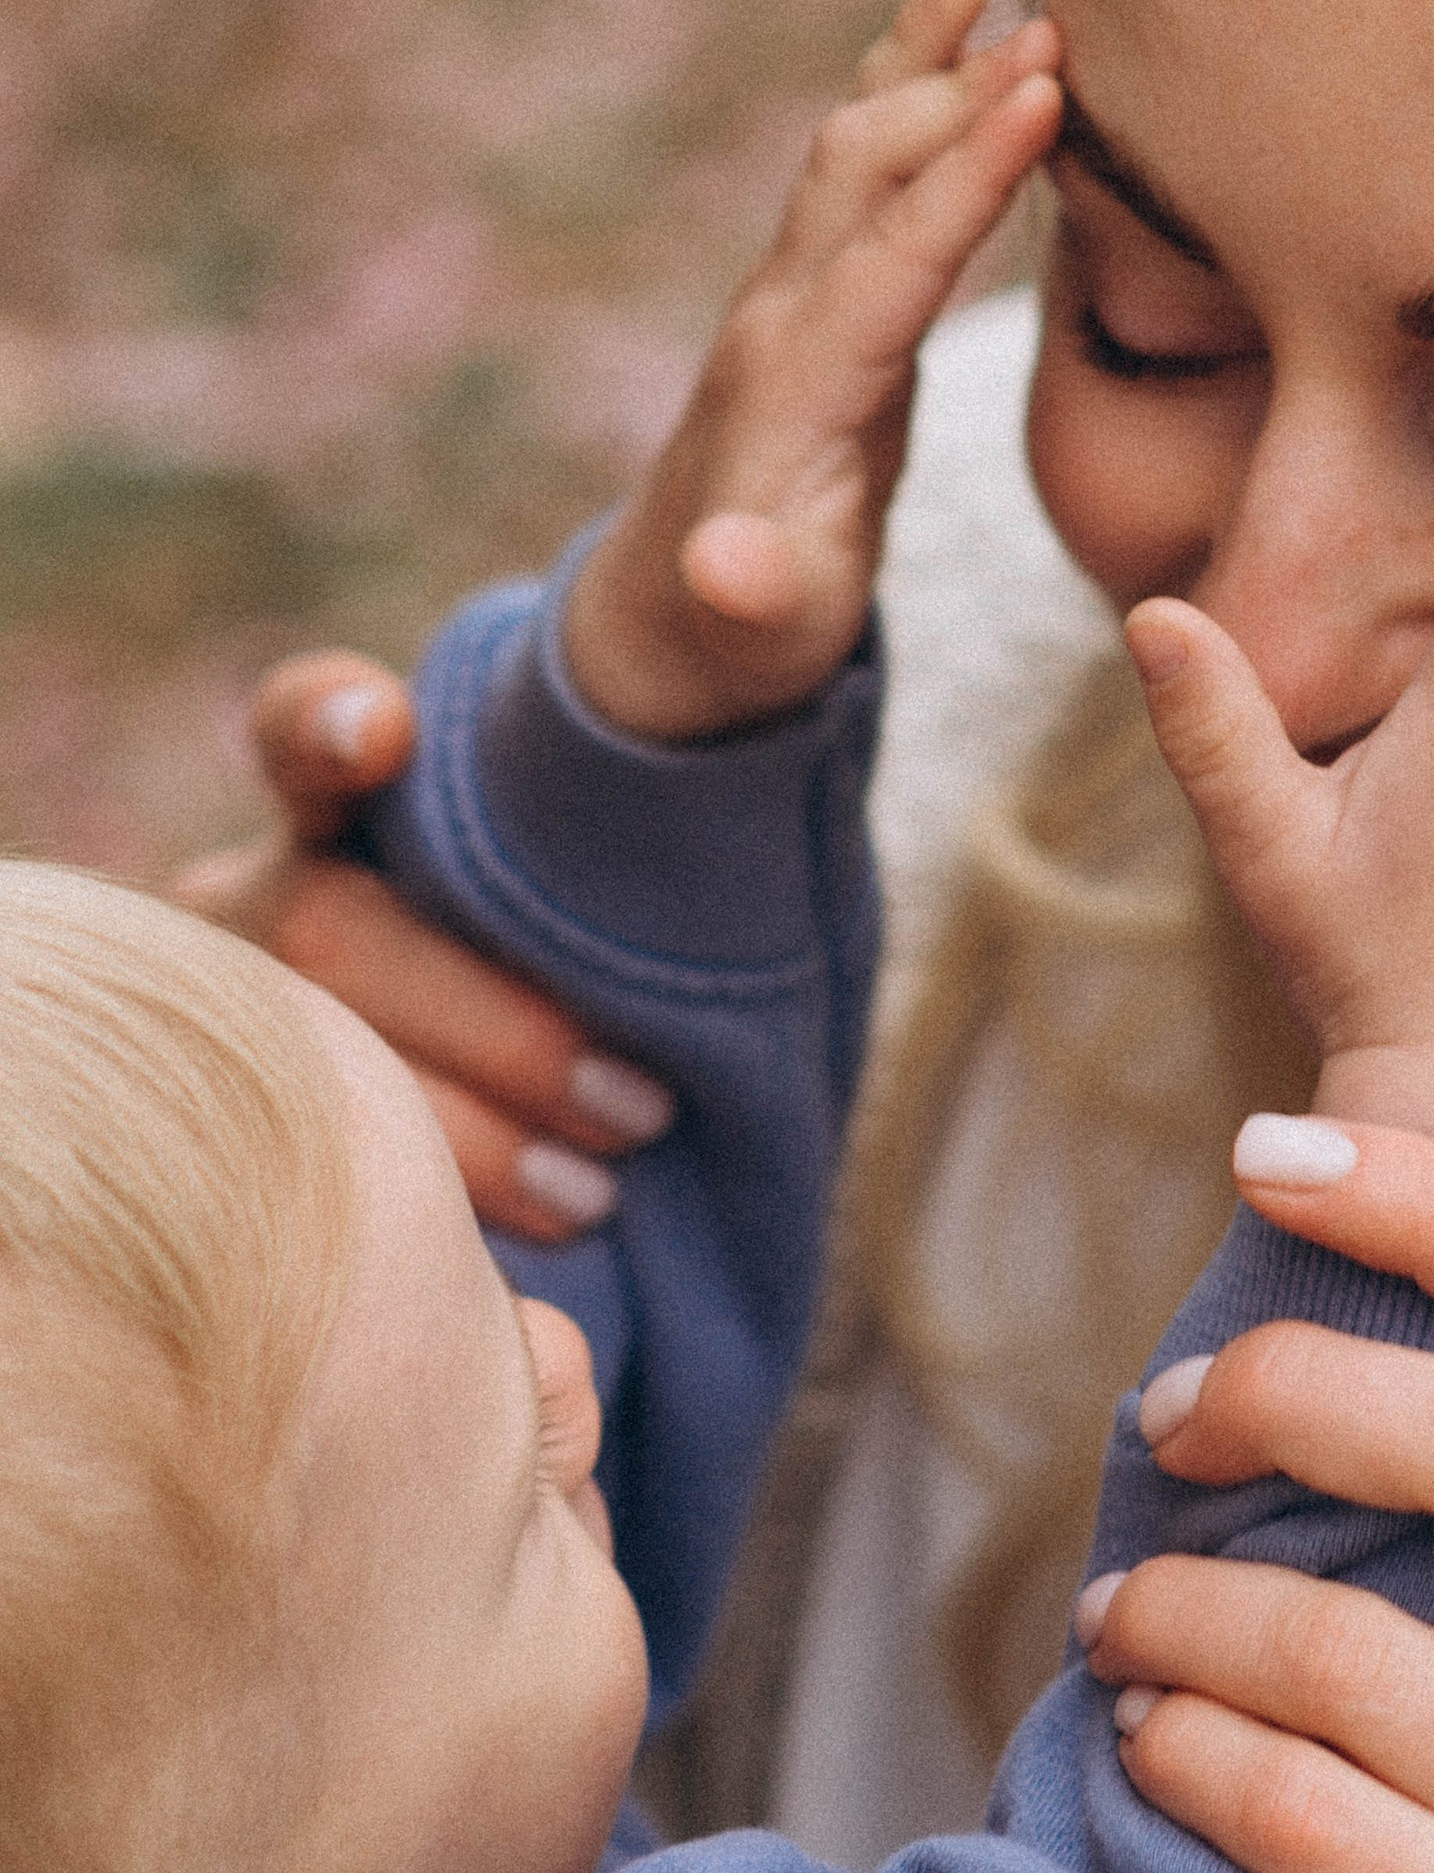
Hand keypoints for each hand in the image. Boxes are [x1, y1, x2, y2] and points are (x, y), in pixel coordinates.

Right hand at [175, 657, 669, 1245]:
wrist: (573, 1123)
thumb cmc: (605, 953)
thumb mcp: (624, 864)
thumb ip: (652, 785)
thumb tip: (754, 602)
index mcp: (336, 805)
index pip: (302, 730)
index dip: (329, 725)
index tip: (390, 728)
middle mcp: (254, 901)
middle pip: (327, 931)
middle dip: (488, 1021)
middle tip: (635, 1104)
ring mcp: (239, 1024)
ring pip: (313, 1067)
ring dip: (463, 1134)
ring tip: (596, 1188)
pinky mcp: (258, 1146)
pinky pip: (312, 1196)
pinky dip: (428, 1226)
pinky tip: (507, 1271)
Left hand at [563, 0, 1060, 738]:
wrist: (668, 621)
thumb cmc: (742, 639)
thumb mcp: (752, 633)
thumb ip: (747, 595)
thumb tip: (724, 569)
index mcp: (793, 387)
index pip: (889, 258)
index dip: (964, 176)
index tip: (1038, 93)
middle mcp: (783, 316)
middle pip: (866, 170)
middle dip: (952, 93)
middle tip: (1057, 28)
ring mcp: (794, 294)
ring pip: (853, 147)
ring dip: (918, 61)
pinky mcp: (819, 292)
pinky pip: (864, 167)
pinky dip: (905, 87)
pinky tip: (955, 21)